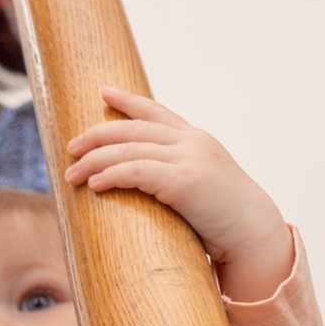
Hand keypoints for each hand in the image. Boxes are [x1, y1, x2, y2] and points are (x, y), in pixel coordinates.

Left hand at [62, 88, 292, 301]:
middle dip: (97, 135)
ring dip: (95, 161)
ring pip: (129, 149)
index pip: (157, 112)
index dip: (129, 101)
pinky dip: (112, 175)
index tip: (104, 92)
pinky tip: (95, 185)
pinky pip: (138, 172)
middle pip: (134, 129)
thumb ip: (177, 176)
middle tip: (70, 147)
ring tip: (72, 174)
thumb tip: (147, 188)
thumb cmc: (225, 219)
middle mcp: (192, 142)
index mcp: (196, 140)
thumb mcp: (201, 187)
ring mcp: (190, 159)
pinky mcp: (185, 181)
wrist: (254, 233)